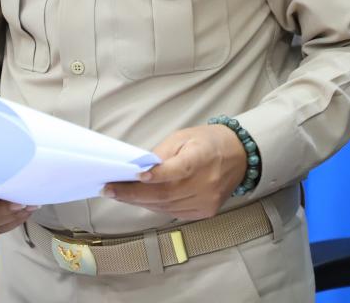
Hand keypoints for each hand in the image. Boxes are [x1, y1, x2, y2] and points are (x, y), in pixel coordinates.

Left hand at [101, 125, 246, 220]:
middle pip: (165, 194)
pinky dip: (155, 206)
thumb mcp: (183, 137)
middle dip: (133, 194)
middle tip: (109, 189)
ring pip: (166, 206)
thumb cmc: (208, 142)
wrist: (239, 155)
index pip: (178, 170)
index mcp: (202, 158)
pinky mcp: (205, 212)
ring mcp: (206, 201)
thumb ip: (161, 154)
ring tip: (119, 194)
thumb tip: (137, 169)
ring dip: (139, 201)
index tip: (135, 175)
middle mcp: (206, 184)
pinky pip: (173, 212)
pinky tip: (141, 199)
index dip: (156, 175)